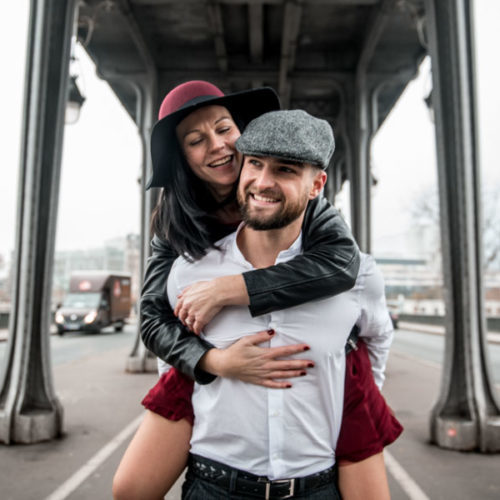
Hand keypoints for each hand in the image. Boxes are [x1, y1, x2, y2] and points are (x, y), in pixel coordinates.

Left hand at [174, 275, 248, 333]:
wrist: (217, 291)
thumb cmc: (208, 287)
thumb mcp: (194, 286)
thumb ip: (185, 291)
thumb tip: (179, 295)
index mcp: (185, 298)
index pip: (178, 308)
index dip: (178, 312)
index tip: (178, 315)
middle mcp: (187, 307)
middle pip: (182, 316)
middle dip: (183, 320)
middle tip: (185, 322)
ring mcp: (193, 313)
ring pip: (189, 323)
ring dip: (190, 326)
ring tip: (192, 328)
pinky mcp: (200, 319)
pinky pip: (196, 327)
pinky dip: (197, 331)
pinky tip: (198, 332)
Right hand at [198, 329, 313, 388]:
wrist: (225, 365)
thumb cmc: (236, 351)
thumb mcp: (247, 340)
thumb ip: (261, 336)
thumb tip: (273, 331)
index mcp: (264, 354)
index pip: (284, 351)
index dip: (296, 349)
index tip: (306, 347)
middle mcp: (266, 365)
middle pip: (286, 364)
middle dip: (300, 363)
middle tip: (312, 363)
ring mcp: (263, 374)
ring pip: (282, 374)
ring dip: (295, 373)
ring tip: (305, 372)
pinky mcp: (259, 381)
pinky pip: (273, 384)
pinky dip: (282, 385)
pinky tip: (290, 384)